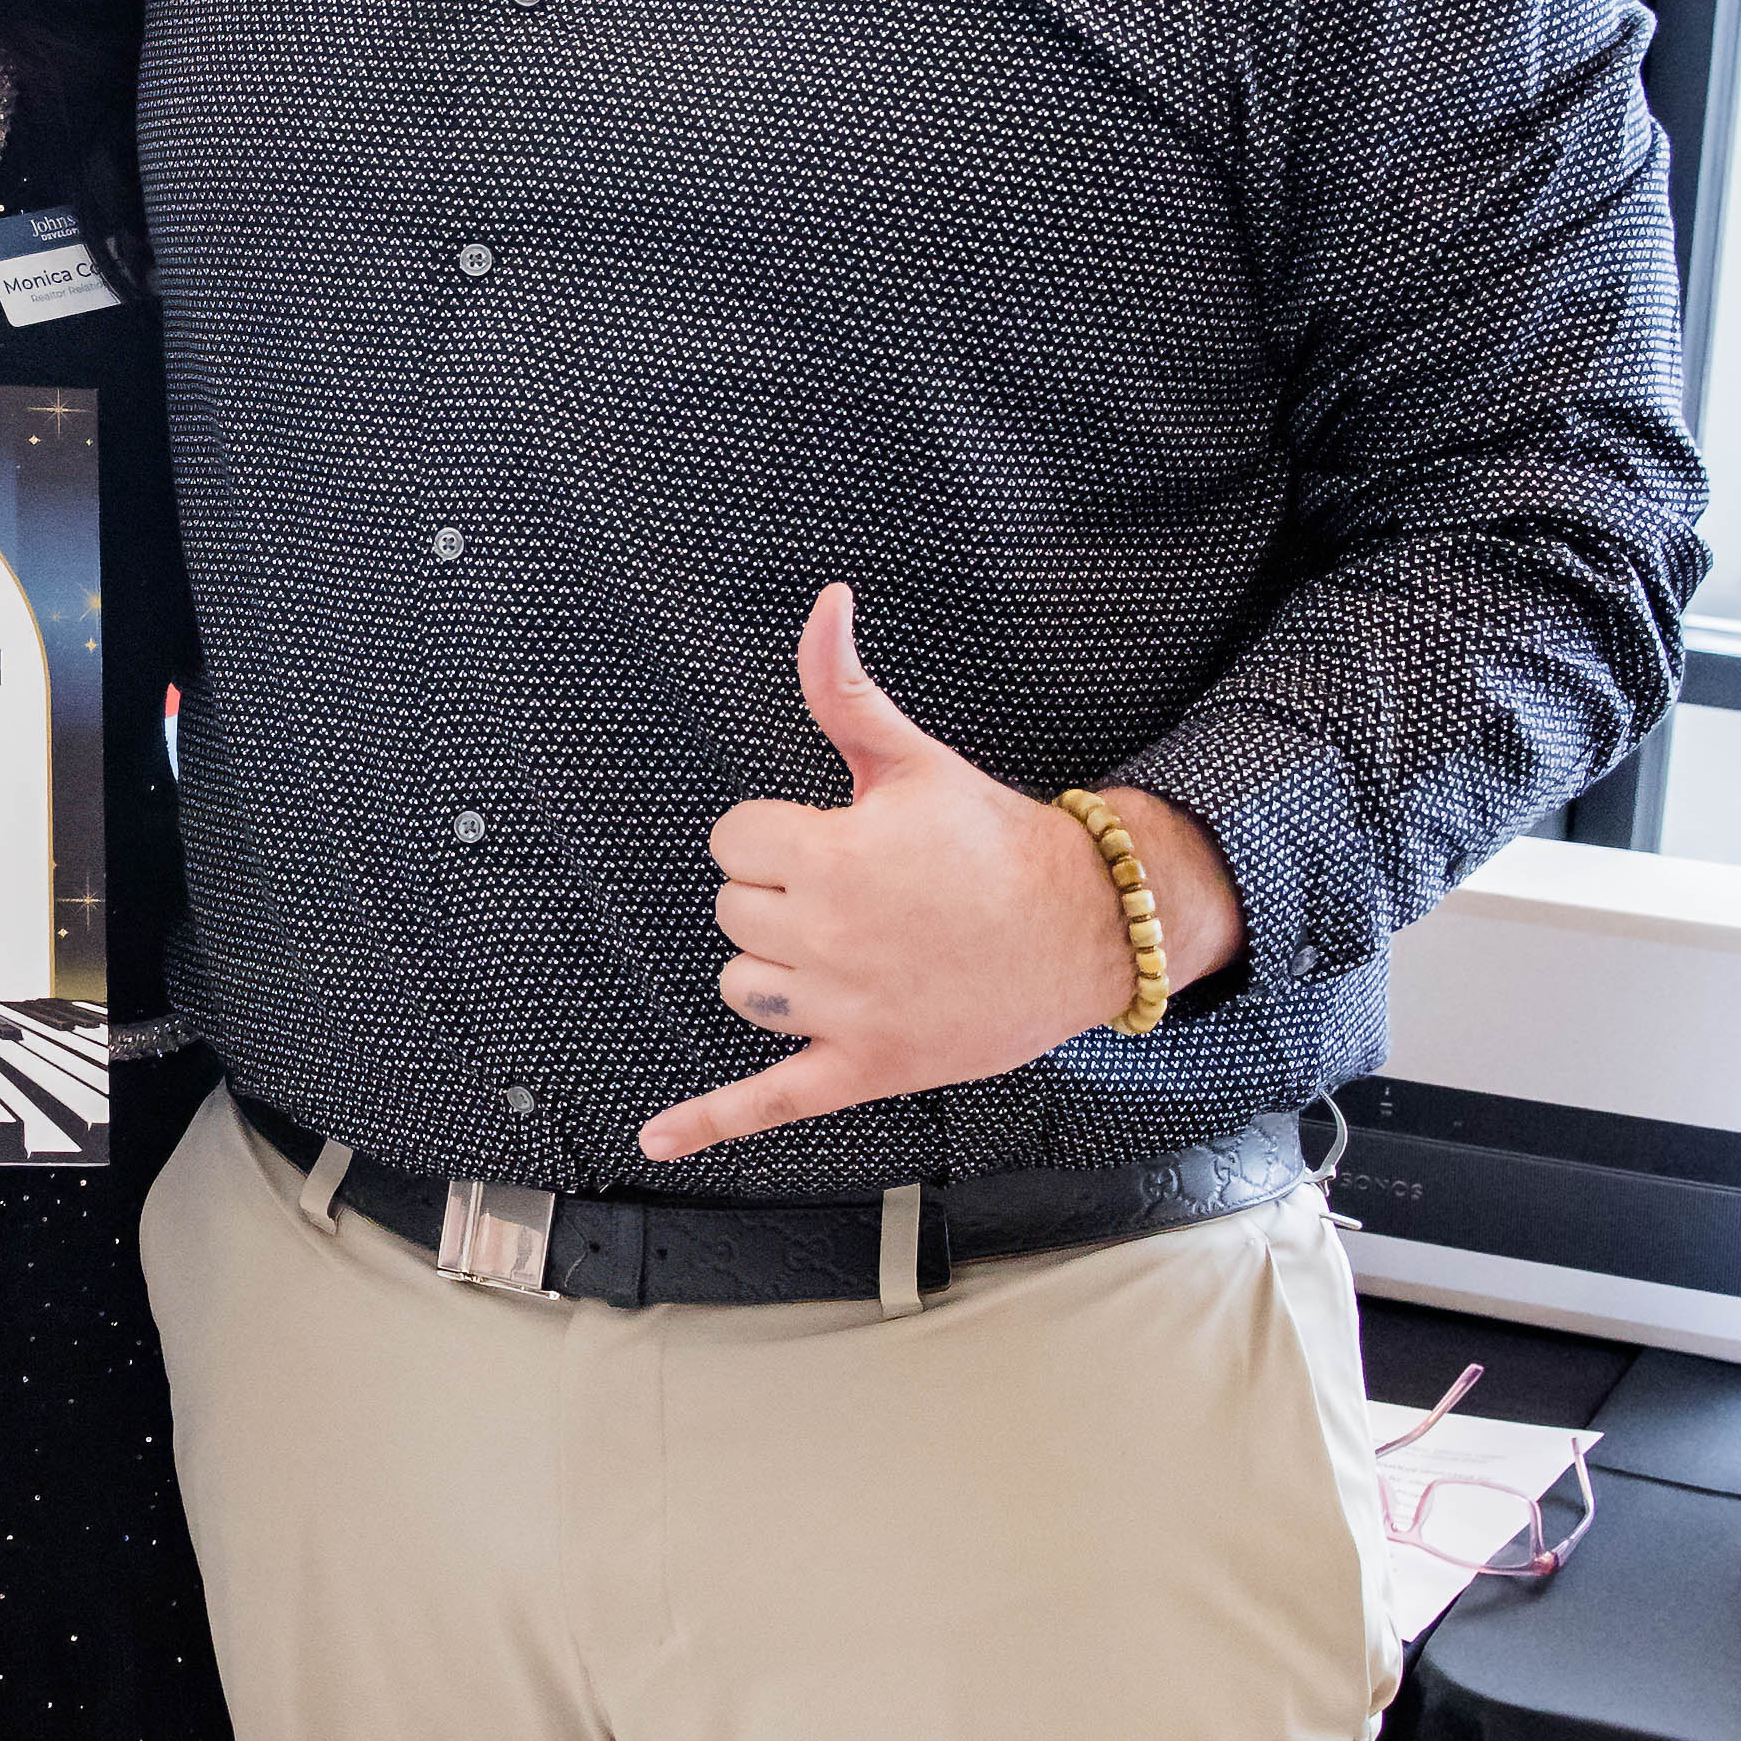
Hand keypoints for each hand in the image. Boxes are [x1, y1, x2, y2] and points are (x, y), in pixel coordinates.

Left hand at [632, 590, 1237, 1159]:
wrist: (1083, 927)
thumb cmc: (995, 841)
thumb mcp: (912, 758)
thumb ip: (842, 688)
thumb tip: (823, 601)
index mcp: (829, 857)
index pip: (732, 841)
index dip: (775, 833)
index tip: (831, 836)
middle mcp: (826, 937)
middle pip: (733, 909)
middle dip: (780, 894)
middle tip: (857, 890)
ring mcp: (841, 1010)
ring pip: (743, 983)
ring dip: (773, 967)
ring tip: (842, 950)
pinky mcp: (861, 1068)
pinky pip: (769, 1101)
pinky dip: (708, 1123)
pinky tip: (657, 1139)